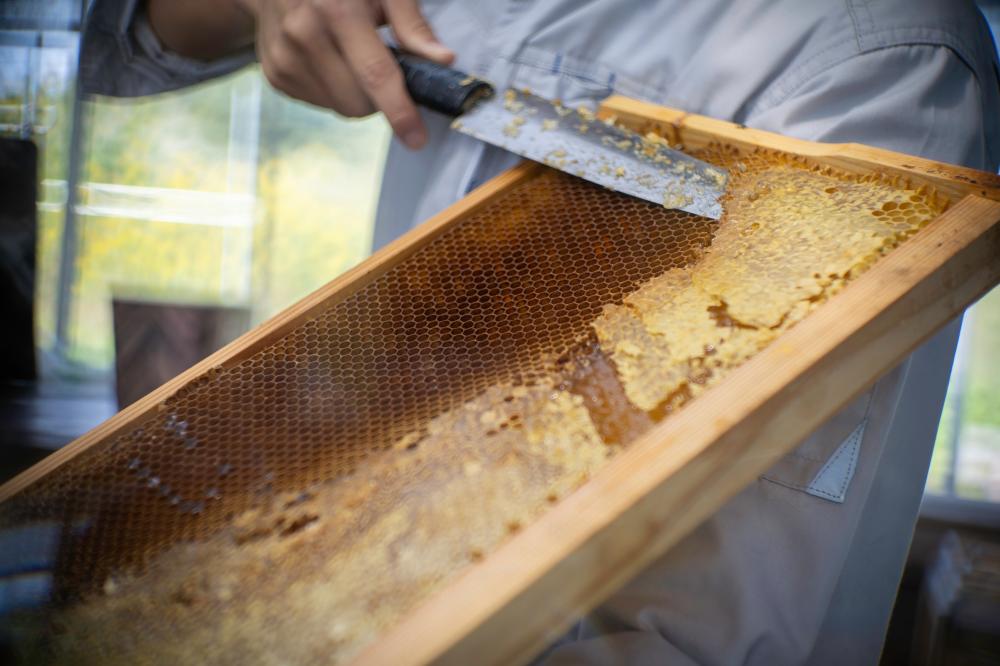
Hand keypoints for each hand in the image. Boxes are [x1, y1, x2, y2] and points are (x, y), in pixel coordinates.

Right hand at [238, 0, 453, 148]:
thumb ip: (412, 24)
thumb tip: (442, 60)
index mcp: (336, 10)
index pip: (375, 74)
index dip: (399, 111)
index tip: (416, 138)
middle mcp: (304, 34)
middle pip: (357, 102)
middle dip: (379, 98)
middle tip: (382, 67)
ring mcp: (285, 58)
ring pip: (340, 108)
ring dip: (356, 95)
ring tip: (351, 57)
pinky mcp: (276, 75)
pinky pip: (321, 104)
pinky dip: (335, 91)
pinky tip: (331, 62)